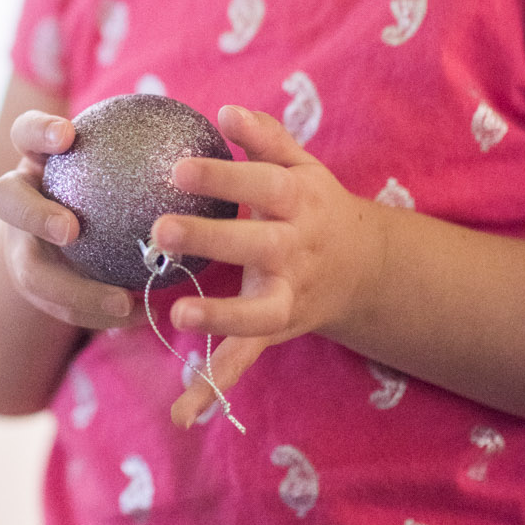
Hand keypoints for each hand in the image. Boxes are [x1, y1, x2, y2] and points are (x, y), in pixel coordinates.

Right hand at [0, 110, 137, 331]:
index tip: (68, 134)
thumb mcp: (124, 157)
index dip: (39, 131)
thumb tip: (219, 125)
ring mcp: (22, 247)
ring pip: (29, 272)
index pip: (26, 133)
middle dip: (34, 214)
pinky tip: (143, 316)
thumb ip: (151, 144)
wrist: (75, 232)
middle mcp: (20, 200)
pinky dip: (101, 314)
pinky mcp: (36, 287)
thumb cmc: (117, 181)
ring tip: (121, 301)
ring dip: (73, 290)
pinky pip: (62, 309)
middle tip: (70, 229)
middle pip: (6, 199)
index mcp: (36, 159)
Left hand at [156, 104, 385, 428]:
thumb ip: (266, 139)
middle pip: (254, 245)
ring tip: (176, 314)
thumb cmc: (313, 204)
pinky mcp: (276, 331)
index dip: (221, 177)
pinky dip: (214, 389)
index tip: (175, 166)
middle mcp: (296, 251)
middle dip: (210, 240)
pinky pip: (244, 362)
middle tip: (159, 229)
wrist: (365, 267)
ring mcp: (288, 295)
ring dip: (219, 317)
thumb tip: (225, 110)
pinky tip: (181, 414)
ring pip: (256, 314)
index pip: (259, 184)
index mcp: (297, 202)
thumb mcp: (302, 165)